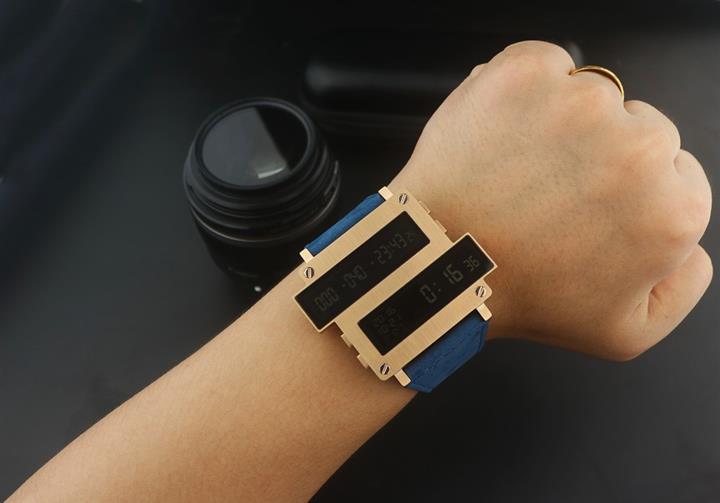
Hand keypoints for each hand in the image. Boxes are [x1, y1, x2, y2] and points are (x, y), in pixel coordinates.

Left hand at [391, 41, 711, 359]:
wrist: (440, 264)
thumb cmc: (521, 295)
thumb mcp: (626, 331)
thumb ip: (684, 285)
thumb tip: (689, 244)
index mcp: (671, 209)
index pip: (676, 172)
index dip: (629, 192)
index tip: (589, 209)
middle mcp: (637, 148)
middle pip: (641, 128)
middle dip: (602, 157)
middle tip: (551, 196)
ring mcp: (579, 105)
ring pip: (594, 96)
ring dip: (563, 125)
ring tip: (521, 172)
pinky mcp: (525, 75)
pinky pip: (546, 65)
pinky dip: (528, 91)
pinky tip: (505, 137)